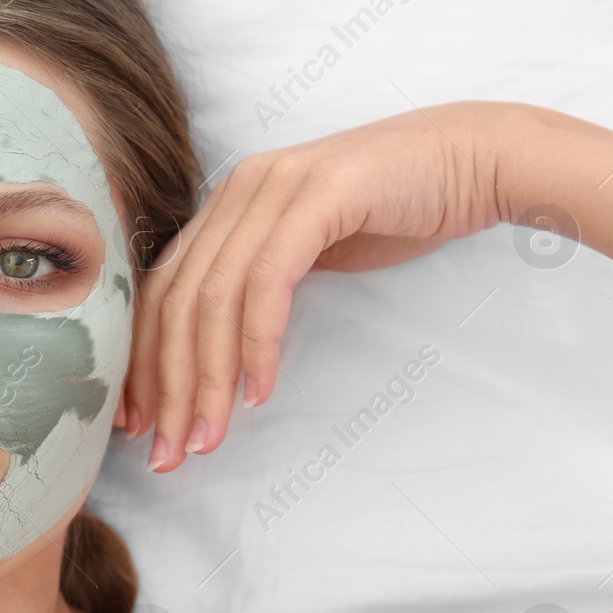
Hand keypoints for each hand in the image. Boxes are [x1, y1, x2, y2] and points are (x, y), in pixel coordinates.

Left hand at [121, 100, 513, 471]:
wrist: (475, 160)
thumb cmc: (396, 214)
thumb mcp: (309, 252)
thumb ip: (259, 287)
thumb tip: (215, 358)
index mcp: (227, 205)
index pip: (162, 292)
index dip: (142, 362)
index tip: (136, 424)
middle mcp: (238, 191)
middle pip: (177, 302)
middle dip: (167, 386)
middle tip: (166, 453)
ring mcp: (275, 188)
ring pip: (214, 298)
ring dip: (207, 379)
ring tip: (206, 438)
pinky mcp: (318, 195)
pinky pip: (268, 281)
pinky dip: (257, 342)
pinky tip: (258, 392)